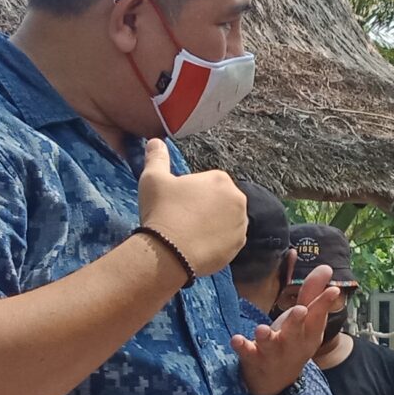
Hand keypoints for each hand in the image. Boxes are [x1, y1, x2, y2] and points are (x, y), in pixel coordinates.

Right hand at [138, 144, 247, 277]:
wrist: (169, 253)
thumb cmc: (162, 211)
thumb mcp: (153, 179)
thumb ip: (157, 157)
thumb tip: (155, 141)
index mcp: (220, 179)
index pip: (206, 183)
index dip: (189, 193)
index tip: (176, 204)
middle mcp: (238, 199)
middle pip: (218, 201)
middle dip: (204, 208)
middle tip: (181, 219)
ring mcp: (241, 224)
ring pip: (225, 220)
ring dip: (212, 224)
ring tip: (189, 234)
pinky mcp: (239, 246)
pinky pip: (228, 240)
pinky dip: (216, 242)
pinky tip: (198, 246)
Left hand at [235, 265, 342, 394]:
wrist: (276, 382)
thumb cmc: (292, 341)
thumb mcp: (306, 321)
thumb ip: (313, 293)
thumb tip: (326, 267)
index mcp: (308, 333)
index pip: (318, 315)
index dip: (325, 303)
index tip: (332, 290)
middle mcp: (293, 343)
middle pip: (295, 331)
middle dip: (297, 321)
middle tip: (300, 310)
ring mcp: (273, 353)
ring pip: (270, 344)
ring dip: (266, 337)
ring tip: (261, 330)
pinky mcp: (253, 359)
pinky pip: (247, 353)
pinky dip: (242, 347)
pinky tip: (236, 339)